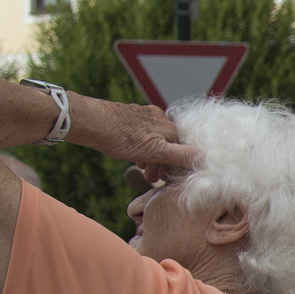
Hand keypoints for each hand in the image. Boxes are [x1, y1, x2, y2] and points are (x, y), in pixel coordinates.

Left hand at [78, 98, 195, 176]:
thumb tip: (203, 157)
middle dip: (161, 162)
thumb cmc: (121, 137)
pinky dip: (140, 146)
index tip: (165, 178)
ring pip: (153, 139)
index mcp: (169, 127)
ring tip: (141, 168)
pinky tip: (131, 154)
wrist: (91, 122)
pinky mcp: (129, 115)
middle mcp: (159, 118)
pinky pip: (141, 133)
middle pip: (168, 144)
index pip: (182, 149)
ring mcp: (143, 115)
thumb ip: (180, 155)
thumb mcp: (155, 152)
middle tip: (151, 177)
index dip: (175, 166)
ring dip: (150, 156)